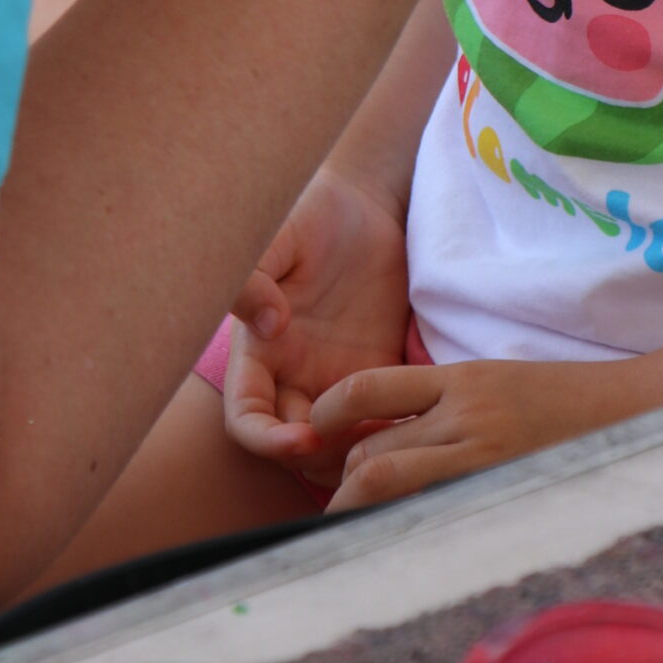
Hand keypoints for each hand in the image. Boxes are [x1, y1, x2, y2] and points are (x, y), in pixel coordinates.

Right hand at [223, 168, 411, 487]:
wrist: (363, 202)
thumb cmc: (308, 213)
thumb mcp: (276, 236)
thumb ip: (255, 277)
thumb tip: (268, 324)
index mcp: (260, 351)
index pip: (247, 418)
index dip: (266, 440)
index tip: (303, 440)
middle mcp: (293, 374)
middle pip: (293, 445)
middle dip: (320, 459)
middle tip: (360, 451)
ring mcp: (335, 376)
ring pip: (337, 442)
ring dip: (357, 455)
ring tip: (390, 444)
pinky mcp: (378, 370)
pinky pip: (380, 417)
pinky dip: (392, 433)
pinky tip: (415, 427)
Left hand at [309, 356, 635, 510]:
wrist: (625, 415)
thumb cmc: (555, 398)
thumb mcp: (491, 380)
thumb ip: (438, 399)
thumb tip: (377, 429)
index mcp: (460, 378)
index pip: (367, 388)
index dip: (328, 412)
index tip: (316, 429)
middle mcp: (464, 416)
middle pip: (370, 450)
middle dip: (340, 477)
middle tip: (334, 494)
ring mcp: (481, 461)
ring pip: (388, 485)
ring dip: (357, 507)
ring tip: (350, 522)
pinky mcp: (496, 495)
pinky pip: (428, 516)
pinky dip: (399, 527)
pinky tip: (394, 538)